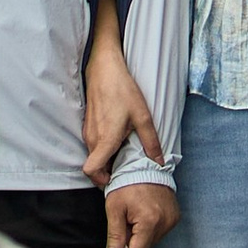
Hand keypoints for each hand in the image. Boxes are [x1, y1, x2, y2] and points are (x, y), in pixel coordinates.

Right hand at [80, 0, 162, 184]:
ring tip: (123, 151)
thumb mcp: (142, 116)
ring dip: (105, 159)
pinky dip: (102, 147)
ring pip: (93, 154)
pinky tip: (116, 136)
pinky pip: (92, 143)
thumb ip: (151, 142)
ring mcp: (88, 130)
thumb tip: (159, 161)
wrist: (104, 67)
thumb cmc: (123, 90)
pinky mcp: (87, 122)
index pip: (92, 171)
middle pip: (94, 166)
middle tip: (124, 168)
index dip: (102, 180)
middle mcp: (93, 138)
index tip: (116, 177)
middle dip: (107, 172)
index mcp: (105, 140)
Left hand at [106, 180, 179, 247]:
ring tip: (131, 216)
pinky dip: (147, 229)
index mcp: (150, 221)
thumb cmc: (126, 183)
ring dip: (138, 236)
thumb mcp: (114, 208)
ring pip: (150, 241)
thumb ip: (114, 235)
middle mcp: (165, 222)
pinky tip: (141, 214)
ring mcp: (172, 220)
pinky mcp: (174, 216)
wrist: (144, 164)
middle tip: (121, 225)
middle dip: (129, 243)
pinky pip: (158, 232)